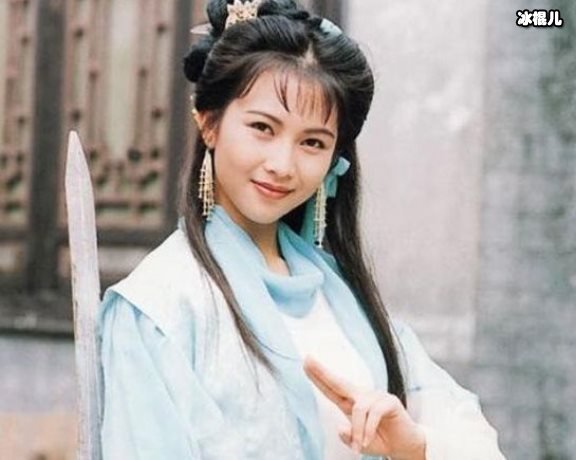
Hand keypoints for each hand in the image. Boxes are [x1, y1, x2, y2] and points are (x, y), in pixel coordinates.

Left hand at [303, 356, 425, 459]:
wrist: (405, 446)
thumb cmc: (380, 440)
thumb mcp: (360, 443)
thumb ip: (348, 437)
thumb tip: (340, 428)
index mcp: (351, 403)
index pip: (331, 388)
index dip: (318, 376)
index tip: (306, 362)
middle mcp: (362, 396)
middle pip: (339, 382)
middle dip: (322, 371)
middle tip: (308, 359)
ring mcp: (376, 396)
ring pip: (358, 408)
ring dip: (358, 430)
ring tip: (359, 447)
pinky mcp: (389, 401)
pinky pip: (373, 413)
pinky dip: (368, 429)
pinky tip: (367, 441)